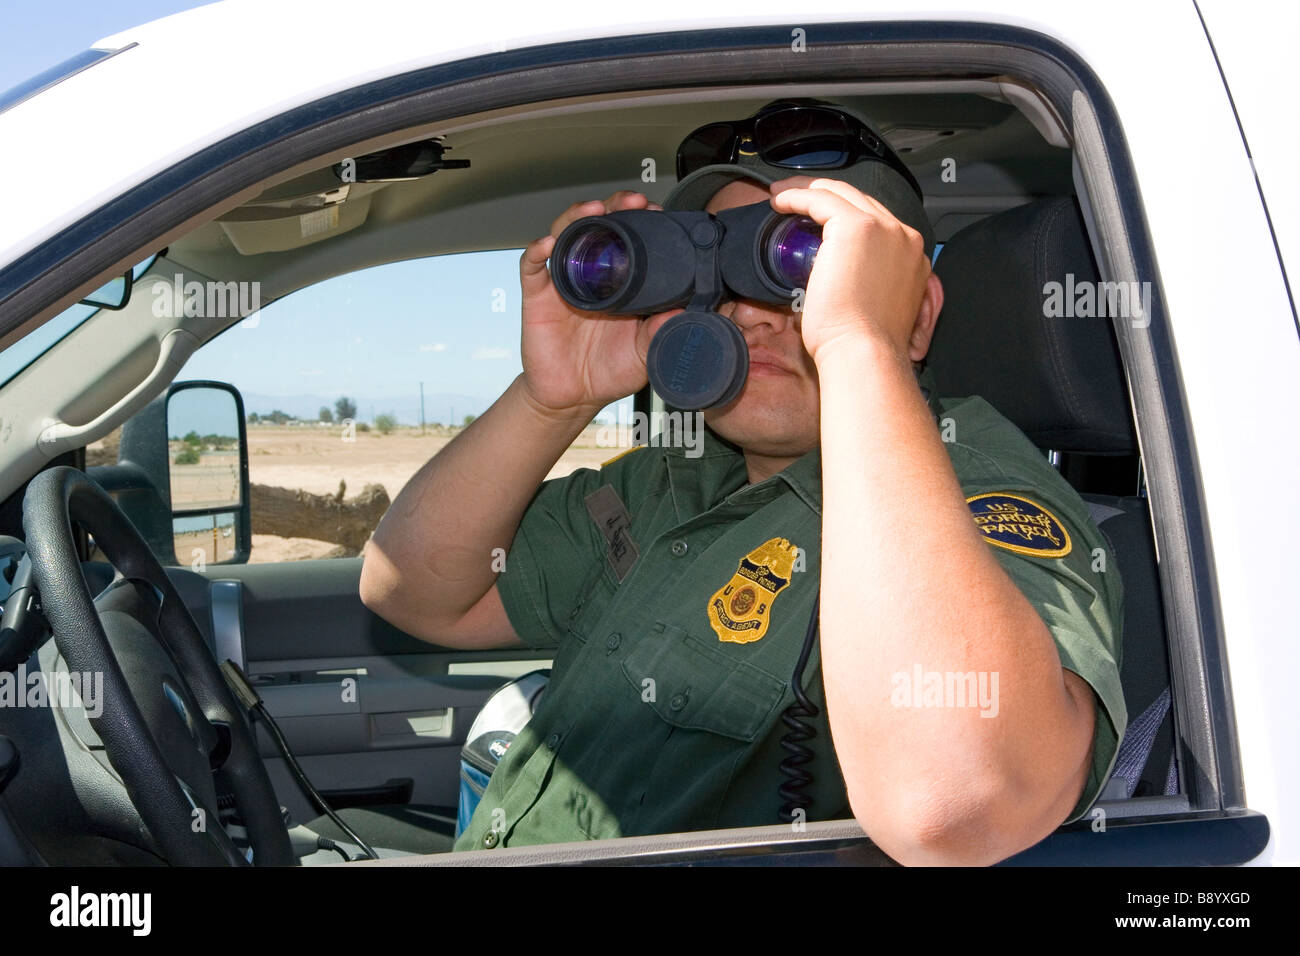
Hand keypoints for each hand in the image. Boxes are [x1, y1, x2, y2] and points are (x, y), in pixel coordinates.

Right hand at [518, 190, 680, 415]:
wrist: (574, 396)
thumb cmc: (611, 370)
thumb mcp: (645, 353)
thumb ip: (660, 333)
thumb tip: (681, 313)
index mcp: (622, 280)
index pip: (631, 237)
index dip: (643, 220)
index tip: (659, 211)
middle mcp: (592, 272)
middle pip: (599, 224)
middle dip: (616, 206)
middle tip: (634, 200)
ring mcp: (563, 280)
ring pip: (565, 233)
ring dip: (578, 216)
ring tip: (595, 209)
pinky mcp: (537, 295)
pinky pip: (532, 266)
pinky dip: (538, 250)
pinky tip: (548, 243)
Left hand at [768, 177, 932, 363]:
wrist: (866, 352)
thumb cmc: (864, 344)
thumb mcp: (874, 306)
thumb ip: (865, 284)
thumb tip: (834, 280)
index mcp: (911, 256)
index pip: (876, 222)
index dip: (844, 215)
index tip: (819, 218)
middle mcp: (903, 237)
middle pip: (861, 201)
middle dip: (826, 195)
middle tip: (796, 198)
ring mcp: (883, 229)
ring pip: (841, 193)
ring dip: (809, 191)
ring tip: (783, 196)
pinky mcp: (857, 226)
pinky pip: (821, 199)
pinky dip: (797, 196)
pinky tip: (780, 201)